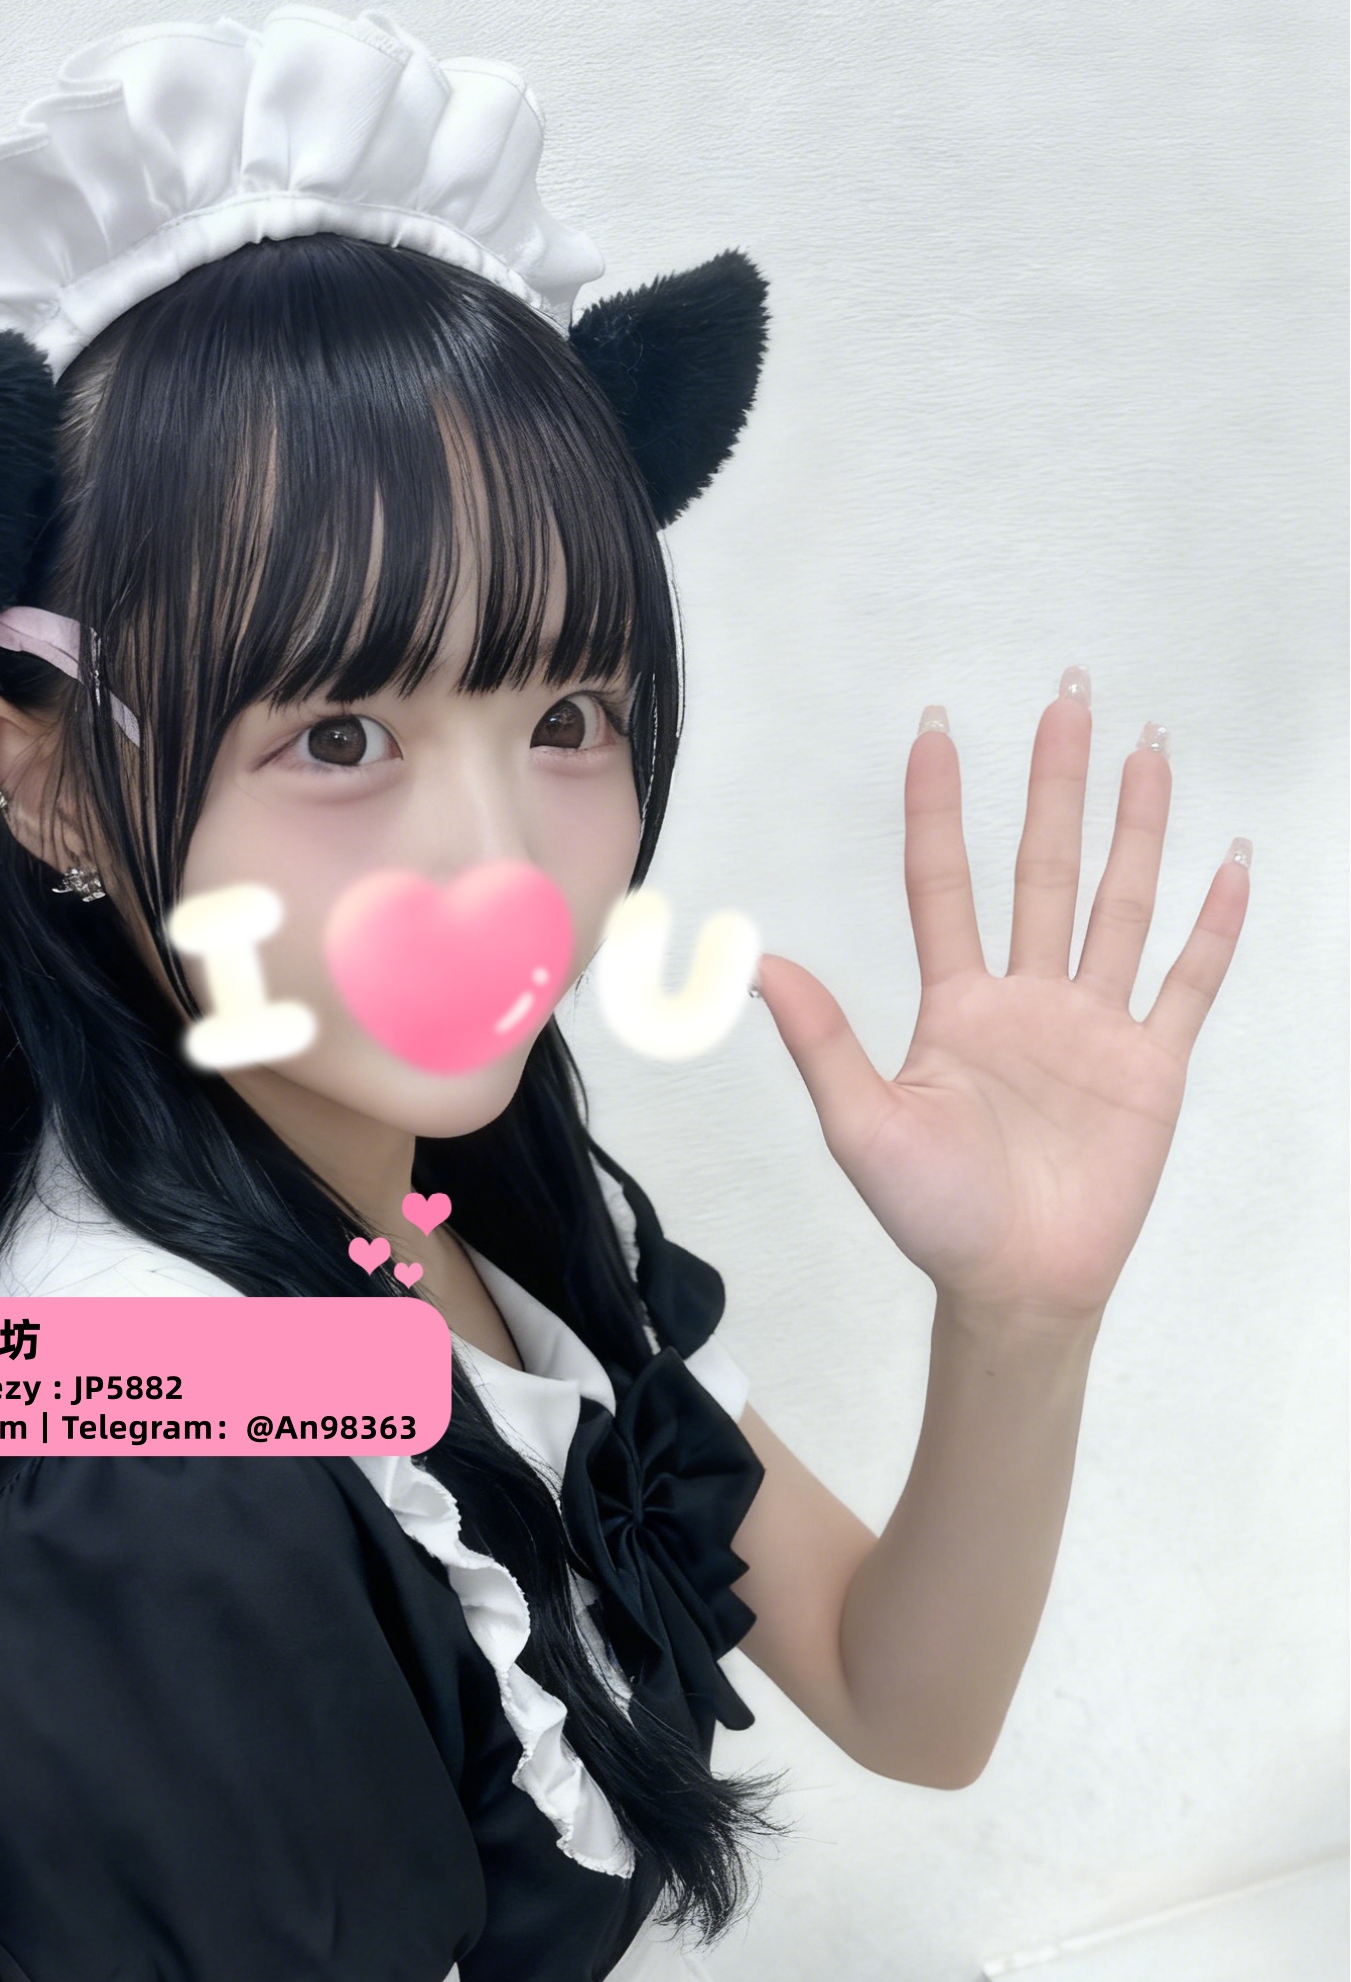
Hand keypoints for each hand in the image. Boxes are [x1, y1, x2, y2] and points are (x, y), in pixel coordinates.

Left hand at [754, 676, 1249, 1330]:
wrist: (1014, 1286)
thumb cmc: (932, 1214)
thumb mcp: (863, 1123)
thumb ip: (822, 1040)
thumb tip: (755, 966)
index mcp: (956, 1004)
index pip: (945, 883)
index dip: (939, 808)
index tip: (935, 729)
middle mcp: (1027, 998)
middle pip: (1044, 868)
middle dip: (1056, 784)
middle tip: (1067, 696)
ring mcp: (1094, 1027)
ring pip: (1120, 904)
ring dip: (1136, 828)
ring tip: (1148, 749)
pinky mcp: (1151, 1067)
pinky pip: (1187, 982)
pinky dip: (1211, 926)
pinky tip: (1226, 863)